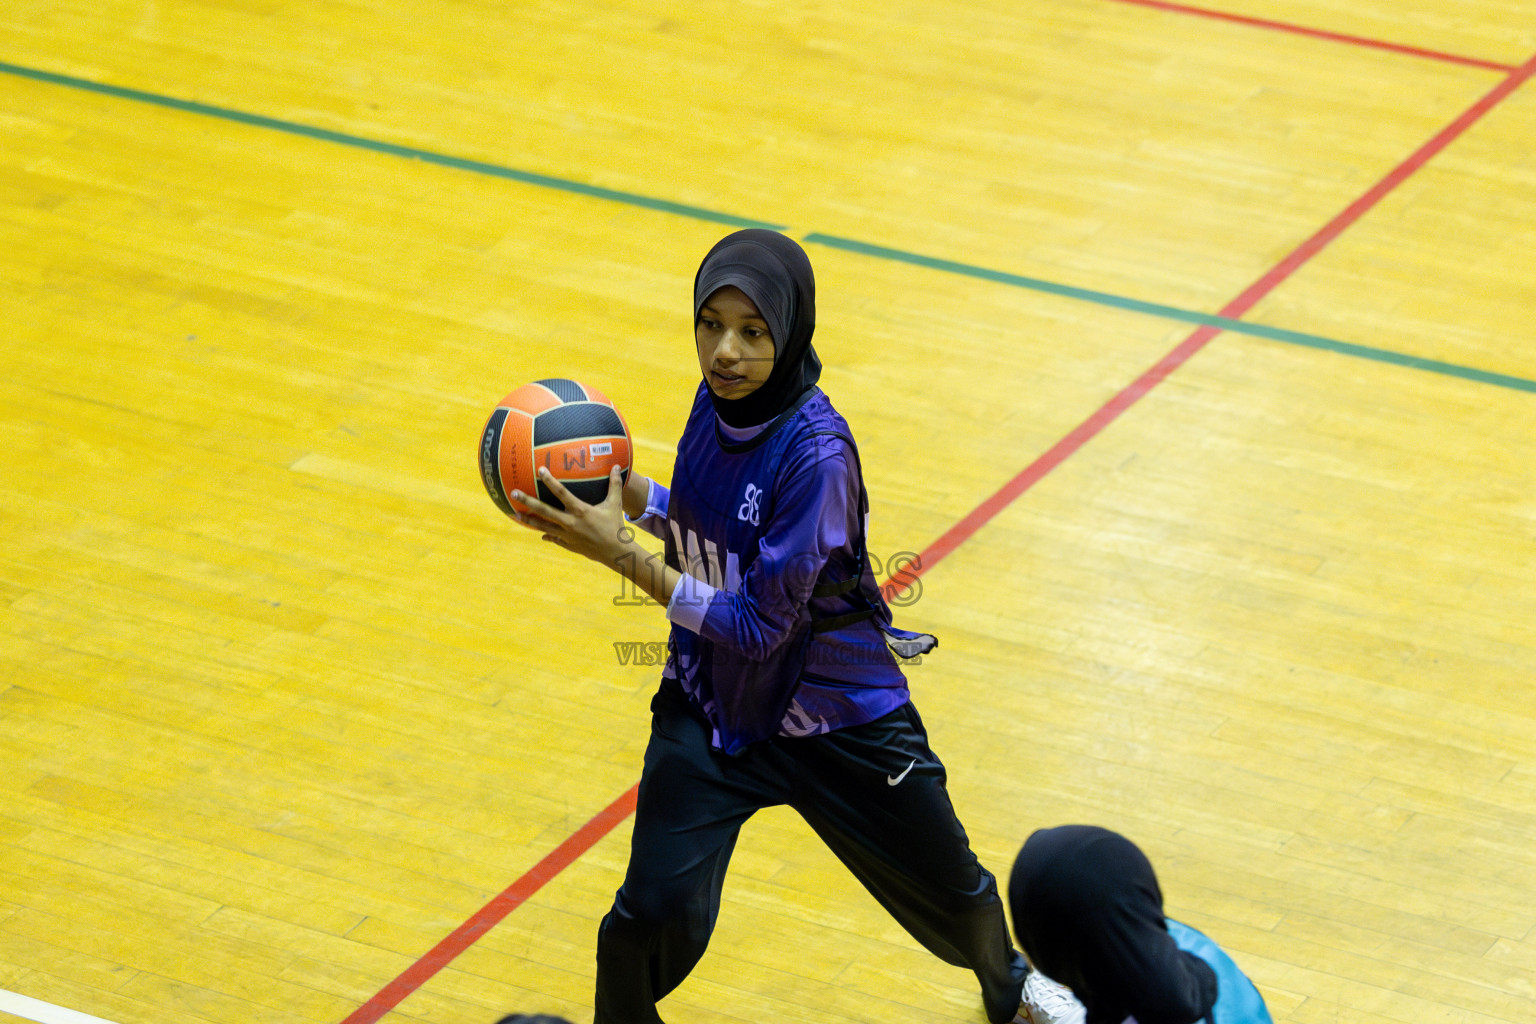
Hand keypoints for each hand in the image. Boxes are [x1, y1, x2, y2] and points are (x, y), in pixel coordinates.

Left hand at [510, 465, 630, 565]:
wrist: (615, 553)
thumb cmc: (616, 526)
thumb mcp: (615, 504)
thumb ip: (615, 485)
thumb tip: (616, 466)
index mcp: (580, 510)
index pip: (561, 492)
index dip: (550, 481)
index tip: (539, 470)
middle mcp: (570, 522)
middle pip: (544, 510)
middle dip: (528, 501)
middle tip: (513, 493)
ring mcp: (566, 535)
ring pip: (543, 526)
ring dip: (529, 519)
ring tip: (515, 513)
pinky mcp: (567, 545)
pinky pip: (553, 538)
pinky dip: (546, 535)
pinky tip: (540, 533)